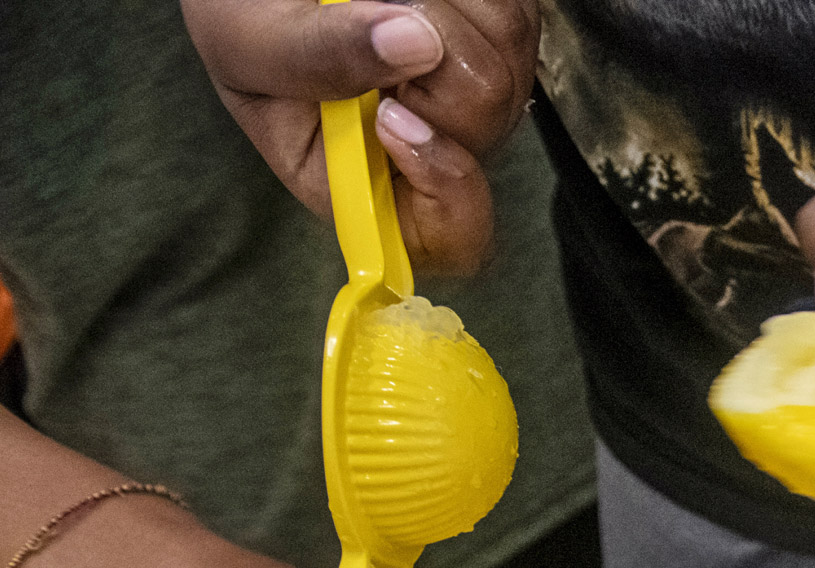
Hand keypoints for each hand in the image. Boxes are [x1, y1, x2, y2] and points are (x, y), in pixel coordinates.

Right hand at [179, 0, 536, 272]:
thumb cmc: (240, 13)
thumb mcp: (244, 40)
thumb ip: (313, 55)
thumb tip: (415, 44)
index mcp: (366, 180)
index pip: (449, 237)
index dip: (445, 186)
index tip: (394, 117)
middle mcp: (433, 145)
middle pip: (487, 117)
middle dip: (431, 53)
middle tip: (370, 12)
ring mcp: (475, 93)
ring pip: (508, 56)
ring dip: (448, 8)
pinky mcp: (498, 39)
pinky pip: (513, 14)